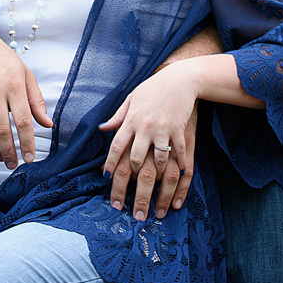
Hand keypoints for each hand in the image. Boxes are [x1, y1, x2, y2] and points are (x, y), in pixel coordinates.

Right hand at [0, 31, 51, 169]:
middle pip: (1, 130)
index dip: (27, 142)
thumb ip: (36, 100)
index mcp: (14, 85)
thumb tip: (47, 123)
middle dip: (9, 151)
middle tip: (14, 164)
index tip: (30, 157)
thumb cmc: (1, 59)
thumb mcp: (25, 74)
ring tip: (1, 158)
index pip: (23, 120)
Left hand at [100, 65, 197, 220]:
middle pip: (135, 160)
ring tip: (155, 202)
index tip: (108, 181)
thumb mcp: (131, 99)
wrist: (179, 78)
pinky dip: (179, 167)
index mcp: (131, 120)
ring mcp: (163, 129)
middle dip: (132, 184)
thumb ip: (118, 116)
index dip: (111, 165)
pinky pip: (179, 153)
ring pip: (157, 160)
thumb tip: (103, 128)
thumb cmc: (153, 88)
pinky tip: (179, 181)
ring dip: (156, 182)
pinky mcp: (179, 130)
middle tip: (130, 204)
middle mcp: (145, 127)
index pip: (116, 146)